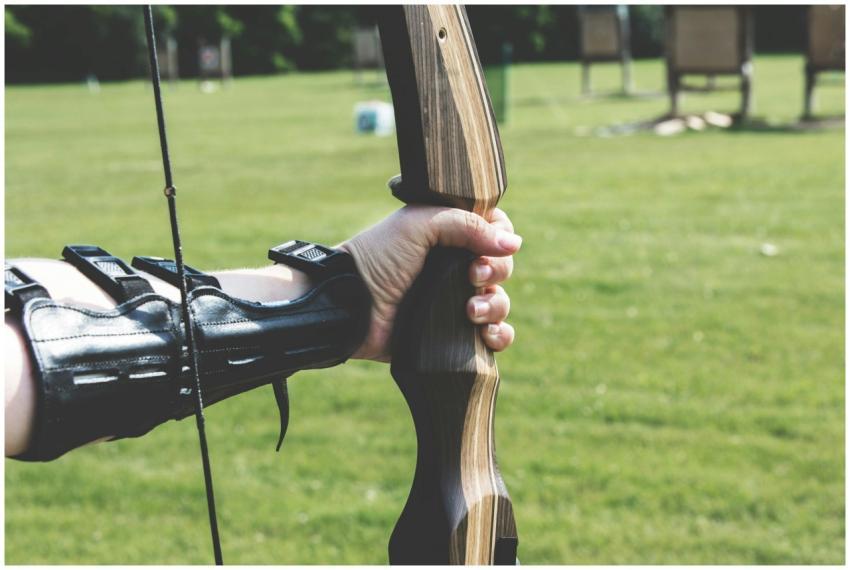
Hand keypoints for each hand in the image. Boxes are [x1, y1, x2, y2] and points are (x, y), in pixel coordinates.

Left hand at [340, 205, 519, 361]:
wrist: (348, 305)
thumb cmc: (377, 259)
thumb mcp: (418, 224)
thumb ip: (466, 224)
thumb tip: (515, 243)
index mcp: (448, 237)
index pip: (494, 230)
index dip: (500, 236)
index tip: (490, 244)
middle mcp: (454, 268)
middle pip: (500, 266)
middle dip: (496, 270)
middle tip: (472, 275)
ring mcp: (453, 303)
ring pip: (499, 302)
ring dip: (495, 305)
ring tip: (470, 311)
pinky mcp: (451, 336)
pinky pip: (492, 337)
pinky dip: (500, 336)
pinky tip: (487, 335)